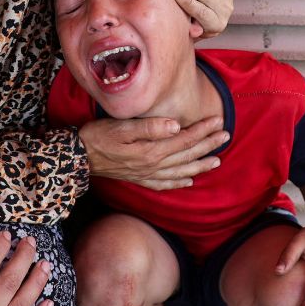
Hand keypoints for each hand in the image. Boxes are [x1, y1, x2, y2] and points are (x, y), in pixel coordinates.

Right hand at [79, 116, 226, 189]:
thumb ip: (150, 127)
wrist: (79, 157)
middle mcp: (153, 165)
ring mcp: (147, 175)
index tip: (217, 121)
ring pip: (181, 171)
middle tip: (225, 136)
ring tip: (217, 160)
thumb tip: (176, 125)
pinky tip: (188, 181)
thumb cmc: (99, 137)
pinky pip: (165, 184)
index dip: (202, 130)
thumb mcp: (122, 127)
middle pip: (187, 155)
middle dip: (208, 145)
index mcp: (151, 150)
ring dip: (200, 165)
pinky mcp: (139, 179)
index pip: (184, 139)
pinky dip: (179, 183)